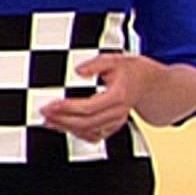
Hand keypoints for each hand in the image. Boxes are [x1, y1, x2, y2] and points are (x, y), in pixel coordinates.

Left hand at [39, 53, 154, 141]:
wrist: (151, 85)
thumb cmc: (131, 70)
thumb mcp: (115, 59)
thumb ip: (96, 64)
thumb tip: (78, 71)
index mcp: (118, 96)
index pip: (89, 107)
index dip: (67, 108)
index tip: (50, 105)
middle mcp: (118, 112)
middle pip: (87, 122)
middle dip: (63, 119)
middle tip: (44, 112)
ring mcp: (116, 121)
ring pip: (89, 131)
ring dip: (67, 128)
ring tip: (48, 121)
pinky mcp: (113, 126)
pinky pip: (94, 136)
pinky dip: (78, 133)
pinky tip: (63, 127)